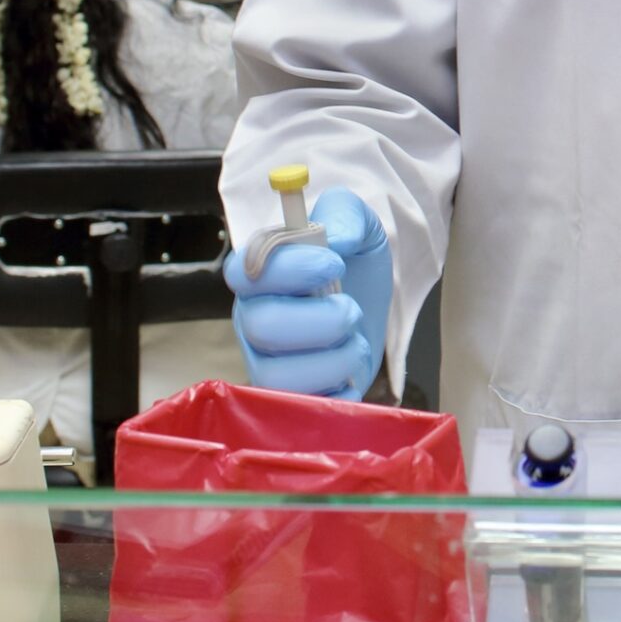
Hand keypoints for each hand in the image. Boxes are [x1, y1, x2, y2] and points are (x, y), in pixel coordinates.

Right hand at [226, 187, 392, 399]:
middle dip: (319, 320)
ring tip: (355, 342)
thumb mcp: (359, 224)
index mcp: (259, 274)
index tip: (333, 262)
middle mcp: (254, 318)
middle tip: (352, 309)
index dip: (288, 268)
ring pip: (277, 375)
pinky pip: (301, 407)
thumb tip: (334, 239)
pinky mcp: (292, 395)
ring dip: (331, 359)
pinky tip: (350, 373)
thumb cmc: (354, 262)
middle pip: (261, 326)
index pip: (244, 271)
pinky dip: (335, 392)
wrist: (376, 302)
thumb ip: (344, 213)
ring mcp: (268, 360)